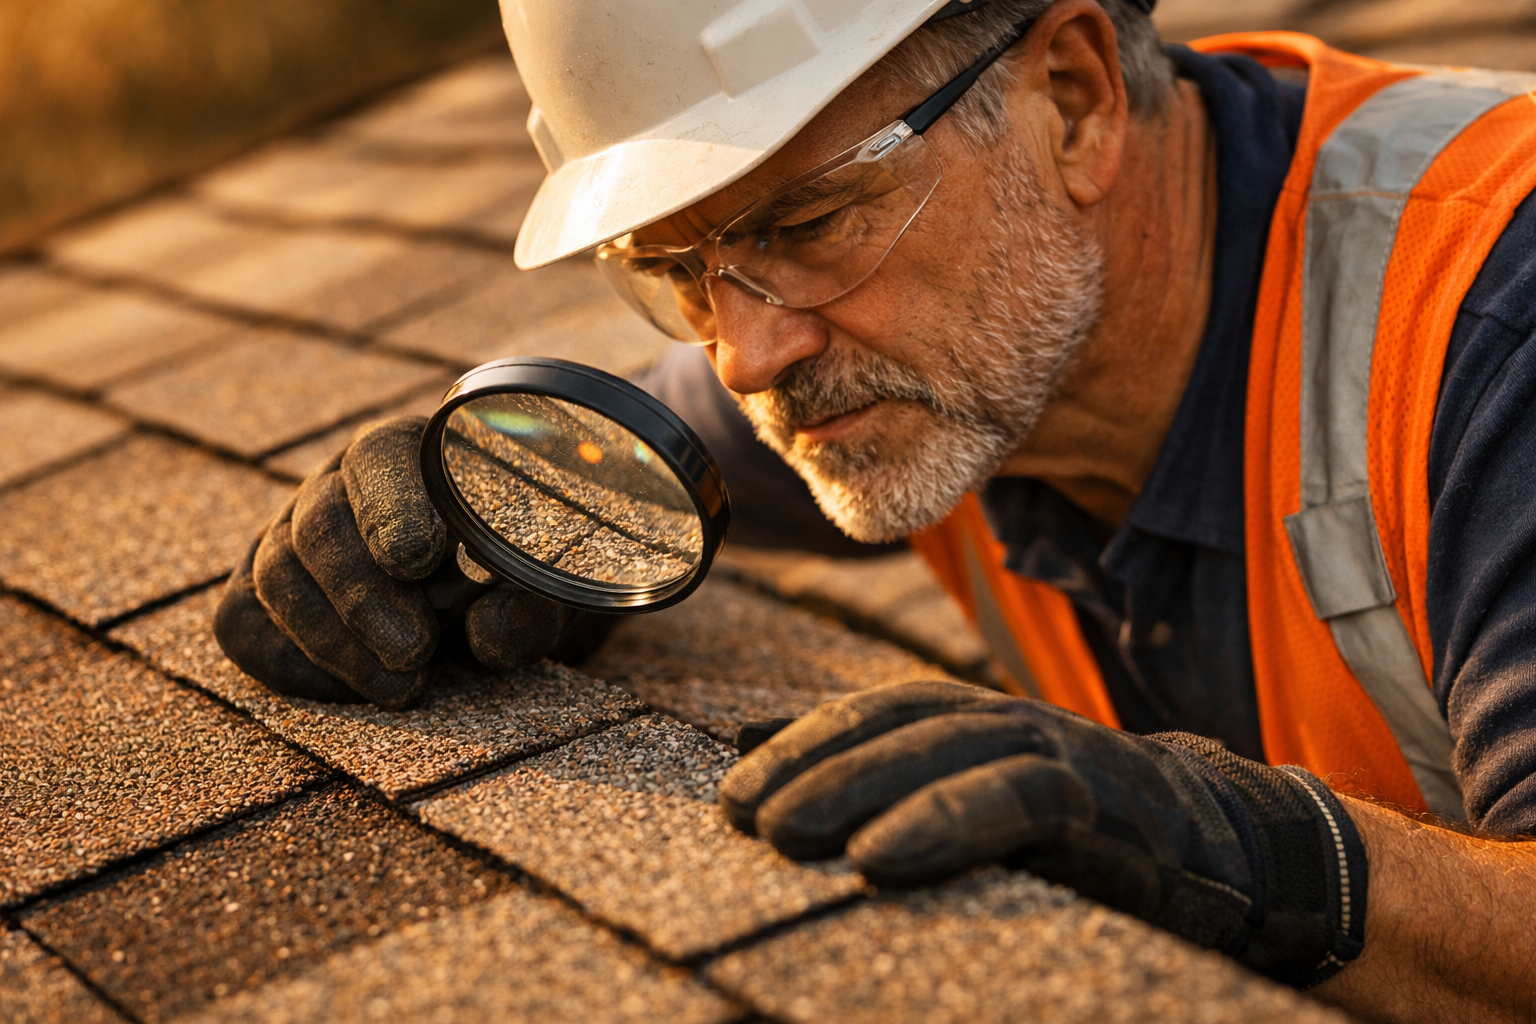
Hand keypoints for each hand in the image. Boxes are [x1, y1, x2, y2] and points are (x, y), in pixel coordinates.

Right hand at [215, 416, 599, 707]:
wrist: (489, 611)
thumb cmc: (520, 586)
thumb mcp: (544, 595)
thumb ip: (529, 609)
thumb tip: (489, 634)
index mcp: (416, 454)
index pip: (384, 457)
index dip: (393, 504)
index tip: (417, 557)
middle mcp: (343, 483)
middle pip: (320, 520)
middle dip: (363, 594)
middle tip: (414, 651)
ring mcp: (292, 535)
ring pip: (279, 574)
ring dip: (335, 640)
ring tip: (401, 687)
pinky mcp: (260, 592)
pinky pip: (245, 623)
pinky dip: (294, 664)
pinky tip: (356, 689)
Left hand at [720, 680, 1368, 987]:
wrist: (1231, 848)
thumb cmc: (1089, 830)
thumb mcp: (982, 798)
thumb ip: (890, 774)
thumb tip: (761, 745)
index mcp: (979, 721)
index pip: (876, 715)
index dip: (802, 745)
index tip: (733, 793)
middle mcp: (1011, 722)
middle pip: (897, 726)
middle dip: (812, 766)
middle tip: (740, 816)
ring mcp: (1060, 753)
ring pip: (944, 752)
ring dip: (857, 788)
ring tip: (785, 836)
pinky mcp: (1101, 801)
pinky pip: (1010, 803)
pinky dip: (940, 823)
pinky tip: (878, 859)